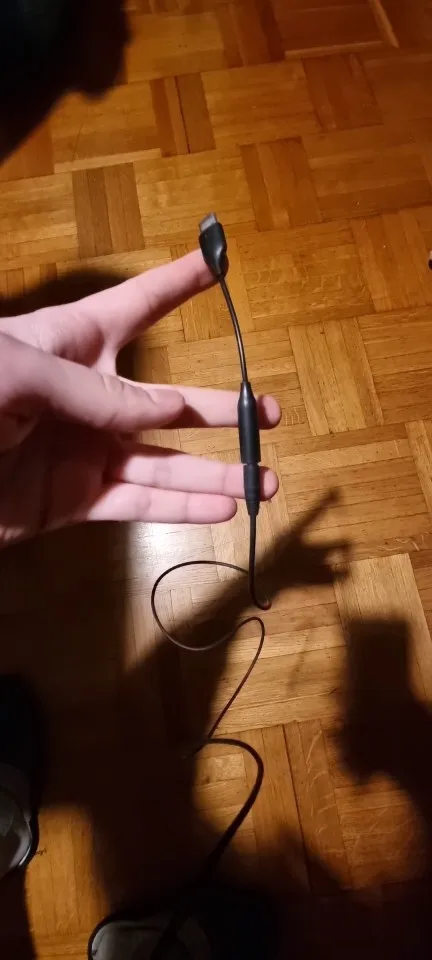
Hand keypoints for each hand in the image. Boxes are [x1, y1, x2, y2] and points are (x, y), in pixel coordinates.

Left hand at [0, 251, 279, 545]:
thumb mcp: (21, 372)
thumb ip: (98, 391)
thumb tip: (170, 411)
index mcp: (71, 345)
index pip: (135, 306)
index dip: (177, 284)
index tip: (217, 261)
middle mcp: (86, 399)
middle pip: (168, 402)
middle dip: (220, 408)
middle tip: (271, 412)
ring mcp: (82, 453)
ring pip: (163, 463)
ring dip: (215, 472)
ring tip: (265, 479)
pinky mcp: (70, 502)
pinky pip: (135, 506)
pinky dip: (180, 508)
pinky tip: (221, 507)